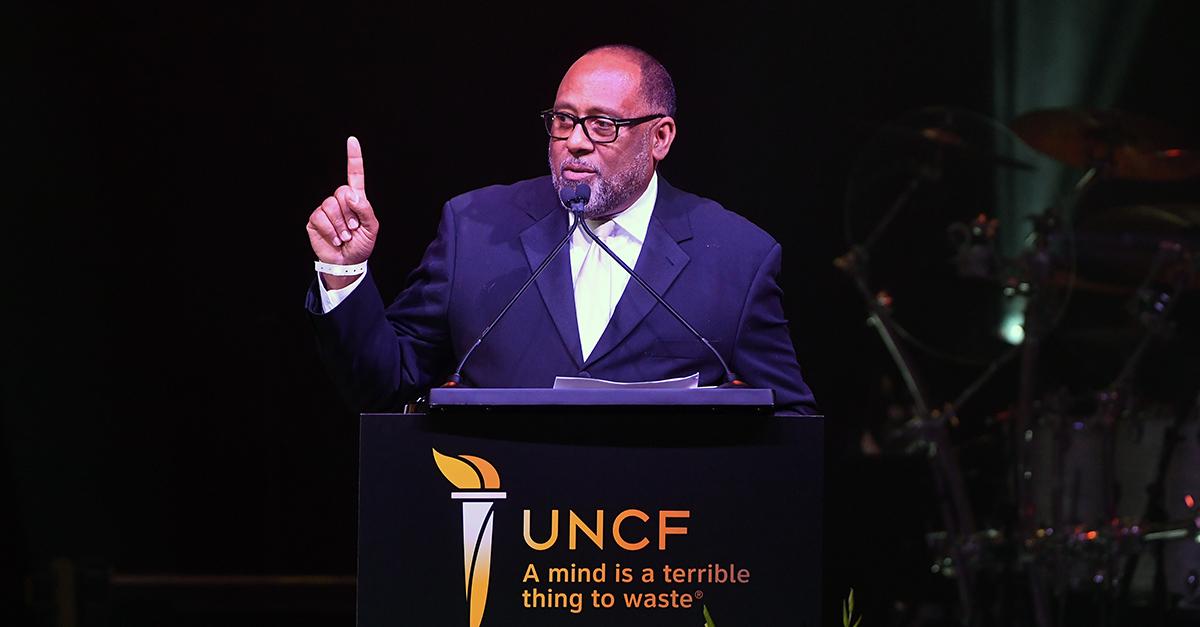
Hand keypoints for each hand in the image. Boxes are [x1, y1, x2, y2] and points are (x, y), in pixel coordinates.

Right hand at [307, 136, 379, 287]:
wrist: (347, 262)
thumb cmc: (361, 244)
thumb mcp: (372, 228)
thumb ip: (365, 209)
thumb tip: (351, 195)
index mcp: (356, 199)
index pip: (355, 174)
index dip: (354, 157)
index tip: (352, 140)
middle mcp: (340, 200)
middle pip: (342, 192)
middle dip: (350, 212)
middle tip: (353, 228)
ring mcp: (325, 209)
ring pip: (331, 205)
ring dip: (341, 225)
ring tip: (345, 235)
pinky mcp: (315, 220)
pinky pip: (321, 217)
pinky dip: (331, 230)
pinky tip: (335, 239)